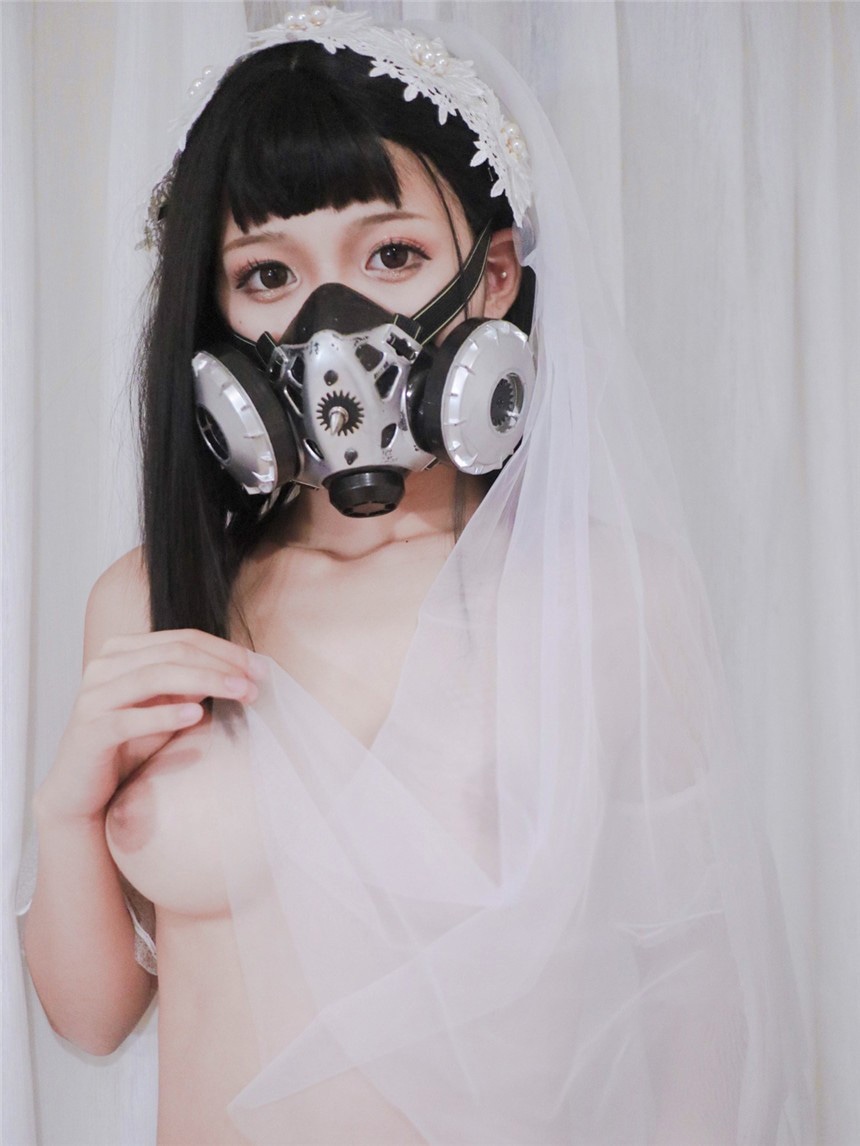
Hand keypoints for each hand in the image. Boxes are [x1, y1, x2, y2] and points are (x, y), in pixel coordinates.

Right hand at [35, 629, 264, 823]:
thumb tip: (239, 671)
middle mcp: (105, 666)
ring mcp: (94, 696)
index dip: (225, 650)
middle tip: (255, 681)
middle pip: (174, 653)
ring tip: (239, 692)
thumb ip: (192, 684)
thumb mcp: (166, 706)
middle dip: (221, 664)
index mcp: (123, 651)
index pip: (183, 639)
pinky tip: (197, 715)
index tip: (260, 666)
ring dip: (205, 682)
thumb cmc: (128, 742)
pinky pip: (131, 718)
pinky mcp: (90, 730)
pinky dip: (166, 714)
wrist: (80, 787)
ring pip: (155, 676)